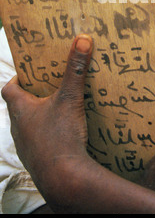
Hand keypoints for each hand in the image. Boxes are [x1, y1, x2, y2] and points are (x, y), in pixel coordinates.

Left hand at [1, 34, 92, 200]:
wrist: (64, 178)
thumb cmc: (60, 136)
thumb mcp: (69, 98)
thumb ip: (75, 69)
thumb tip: (82, 40)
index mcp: (20, 109)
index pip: (9, 88)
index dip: (18, 79)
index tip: (33, 72)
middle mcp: (18, 127)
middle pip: (21, 106)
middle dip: (36, 95)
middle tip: (54, 86)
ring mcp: (27, 145)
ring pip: (30, 124)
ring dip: (43, 116)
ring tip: (63, 107)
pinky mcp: (38, 159)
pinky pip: (41, 141)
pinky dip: (50, 134)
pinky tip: (67, 132)